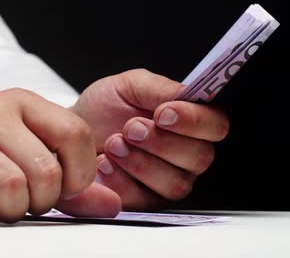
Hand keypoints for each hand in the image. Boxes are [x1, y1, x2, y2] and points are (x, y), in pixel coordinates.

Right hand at [0, 89, 119, 222]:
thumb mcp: (17, 144)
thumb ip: (67, 175)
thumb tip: (112, 203)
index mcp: (22, 103)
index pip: (76, 134)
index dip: (80, 172)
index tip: (65, 188)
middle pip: (47, 169)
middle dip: (44, 200)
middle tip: (26, 200)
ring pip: (12, 183)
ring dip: (11, 208)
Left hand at [70, 69, 229, 209]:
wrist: (73, 130)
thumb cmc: (104, 108)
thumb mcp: (130, 86)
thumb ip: (160, 89)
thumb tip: (185, 94)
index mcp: (191, 121)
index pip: (216, 125)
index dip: (194, 121)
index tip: (163, 113)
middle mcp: (187, 154)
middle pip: (200, 157)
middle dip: (162, 142)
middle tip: (131, 128)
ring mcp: (169, 180)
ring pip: (176, 183)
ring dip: (140, 162)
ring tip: (113, 143)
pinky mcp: (146, 202)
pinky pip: (145, 200)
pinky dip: (120, 180)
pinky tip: (104, 163)